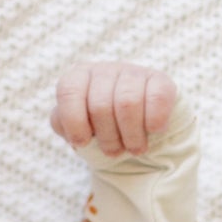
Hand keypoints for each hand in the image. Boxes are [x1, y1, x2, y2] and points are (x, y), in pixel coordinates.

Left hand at [52, 61, 175, 156]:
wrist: (135, 129)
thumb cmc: (99, 128)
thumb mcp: (75, 127)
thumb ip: (62, 123)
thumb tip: (67, 124)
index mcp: (79, 77)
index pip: (68, 91)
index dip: (75, 122)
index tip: (83, 142)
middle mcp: (104, 70)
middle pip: (100, 105)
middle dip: (107, 138)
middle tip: (114, 151)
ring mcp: (133, 72)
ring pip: (128, 103)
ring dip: (132, 136)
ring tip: (134, 148)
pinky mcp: (159, 79)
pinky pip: (157, 98)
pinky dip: (154, 122)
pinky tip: (153, 131)